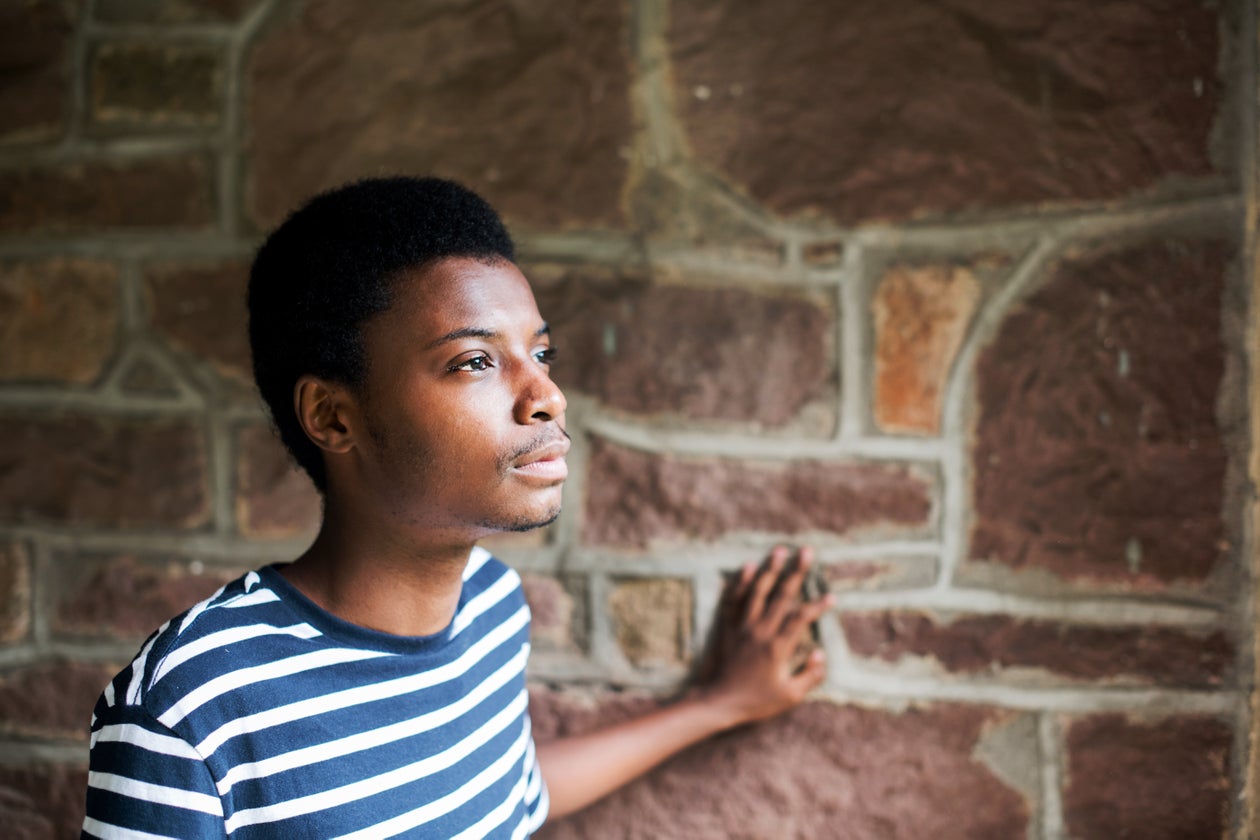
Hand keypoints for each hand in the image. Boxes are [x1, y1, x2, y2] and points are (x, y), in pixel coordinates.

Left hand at [695, 545, 833, 726]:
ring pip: (757, 591)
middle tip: (807, 551)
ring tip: (780, 550)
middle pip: (781, 596)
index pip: (800, 619)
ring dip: (770, 569)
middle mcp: (760, 631)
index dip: (817, 606)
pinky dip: (740, 582)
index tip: (832, 597)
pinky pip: (733, 599)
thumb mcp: (789, 696)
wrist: (718, 703)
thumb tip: (822, 654)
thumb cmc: (756, 703)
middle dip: (796, 572)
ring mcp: (742, 627)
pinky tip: (748, 566)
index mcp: (777, 647)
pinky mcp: (728, 628)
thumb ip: (810, 676)